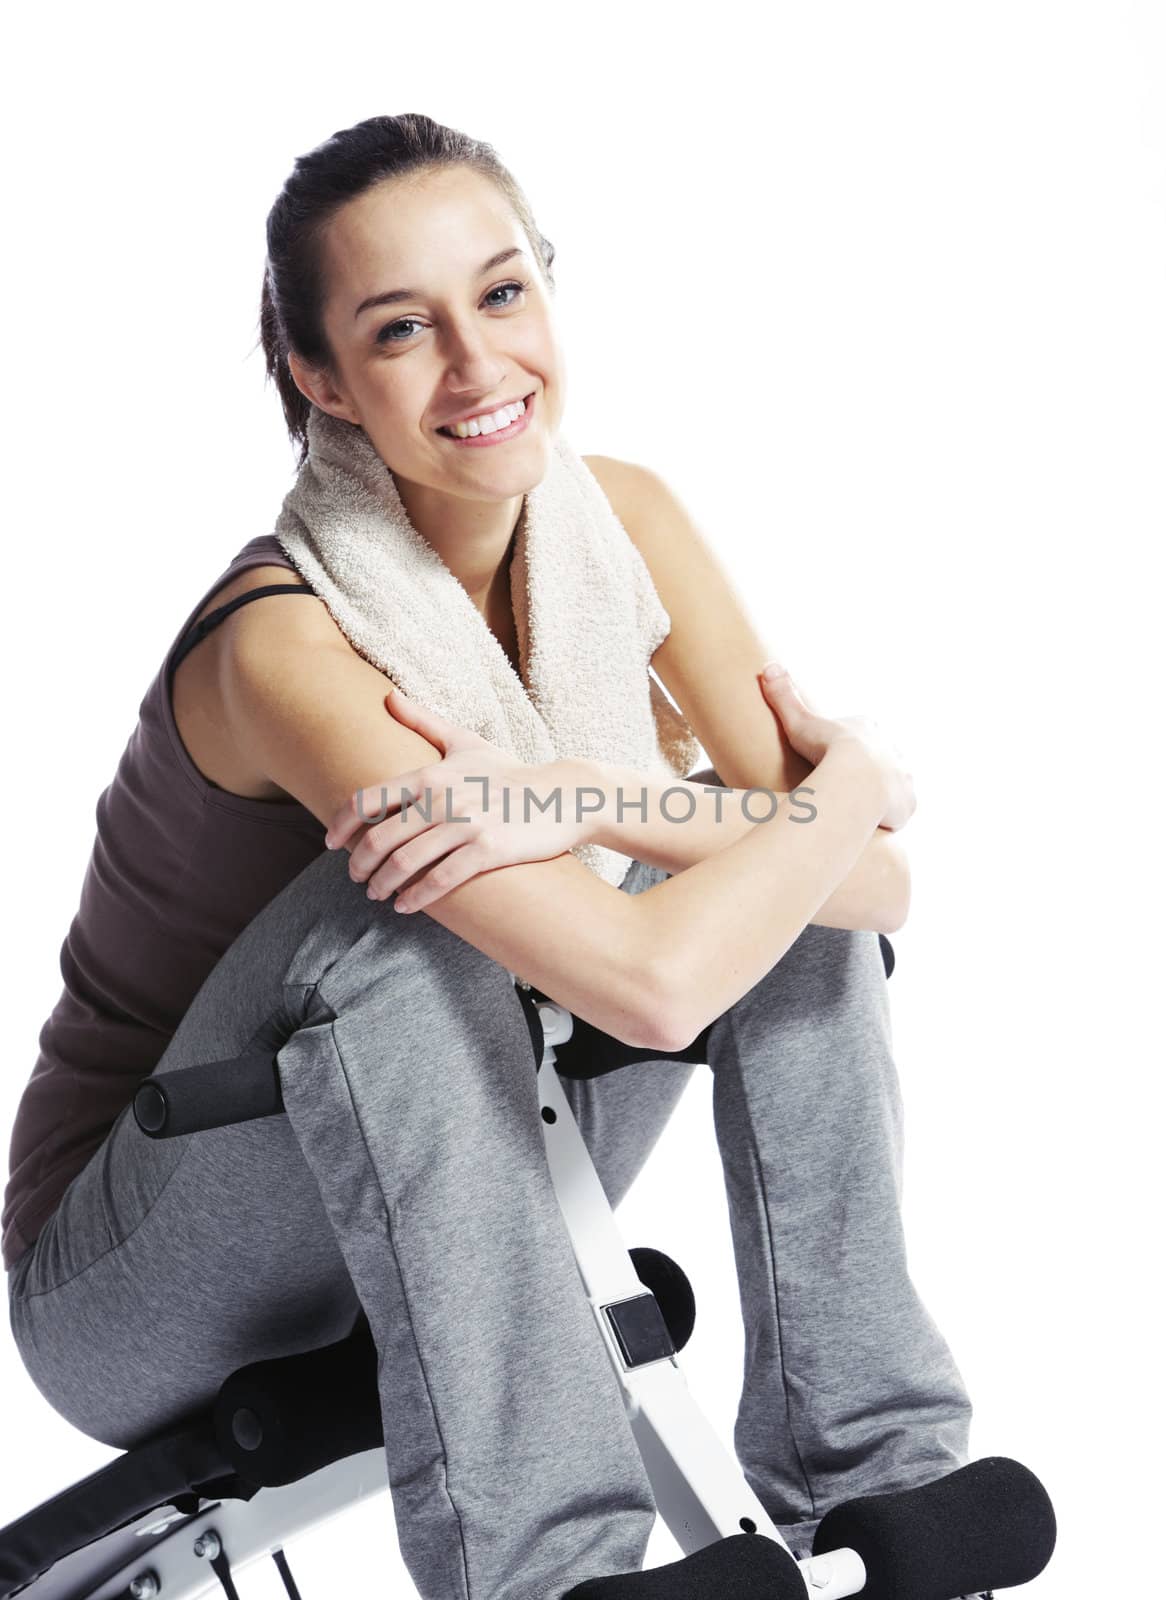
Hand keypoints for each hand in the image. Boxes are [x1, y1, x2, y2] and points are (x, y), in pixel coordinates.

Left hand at [324, 687, 592, 911]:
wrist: (564, 794)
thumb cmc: (510, 771)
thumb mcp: (466, 742)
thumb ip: (424, 721)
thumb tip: (388, 697)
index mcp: (430, 773)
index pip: (368, 799)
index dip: (342, 824)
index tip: (333, 843)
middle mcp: (442, 798)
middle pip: (380, 837)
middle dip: (361, 864)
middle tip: (357, 878)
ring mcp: (465, 824)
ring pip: (406, 862)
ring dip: (384, 884)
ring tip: (378, 895)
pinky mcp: (488, 849)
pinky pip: (440, 880)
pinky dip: (416, 898)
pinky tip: (405, 906)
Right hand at [758, 662, 916, 831]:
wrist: (856, 780)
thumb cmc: (826, 750)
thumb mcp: (799, 721)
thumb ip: (784, 696)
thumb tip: (767, 667)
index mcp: (868, 729)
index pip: (861, 732)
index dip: (848, 743)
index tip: (833, 754)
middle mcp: (892, 750)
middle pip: (880, 756)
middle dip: (868, 765)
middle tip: (846, 781)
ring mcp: (903, 777)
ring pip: (894, 782)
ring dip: (882, 790)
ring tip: (861, 804)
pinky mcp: (907, 803)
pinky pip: (901, 808)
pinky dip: (891, 814)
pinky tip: (875, 821)